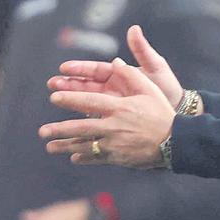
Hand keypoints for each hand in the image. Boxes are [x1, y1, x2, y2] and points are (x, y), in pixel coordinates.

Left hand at [41, 58, 174, 169]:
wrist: (176, 141)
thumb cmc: (162, 113)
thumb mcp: (149, 89)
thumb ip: (131, 75)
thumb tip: (115, 62)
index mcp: (119, 108)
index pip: (89, 102)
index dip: (70, 99)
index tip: (54, 98)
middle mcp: (113, 126)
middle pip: (80, 127)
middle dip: (60, 129)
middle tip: (42, 131)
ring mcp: (114, 144)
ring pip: (85, 145)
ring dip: (65, 146)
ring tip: (49, 147)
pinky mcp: (119, 158)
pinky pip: (97, 158)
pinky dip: (84, 158)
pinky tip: (73, 158)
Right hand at [48, 25, 184, 107]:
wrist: (177, 112)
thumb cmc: (167, 88)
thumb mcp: (156, 67)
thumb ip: (143, 51)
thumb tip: (134, 29)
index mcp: (120, 74)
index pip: (96, 70)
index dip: (80, 69)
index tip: (64, 68)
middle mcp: (113, 88)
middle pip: (87, 86)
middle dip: (69, 84)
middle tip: (52, 85)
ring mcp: (112, 104)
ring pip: (87, 102)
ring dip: (71, 101)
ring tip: (55, 99)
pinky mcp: (113, 119)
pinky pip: (95, 118)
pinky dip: (83, 119)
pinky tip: (69, 122)